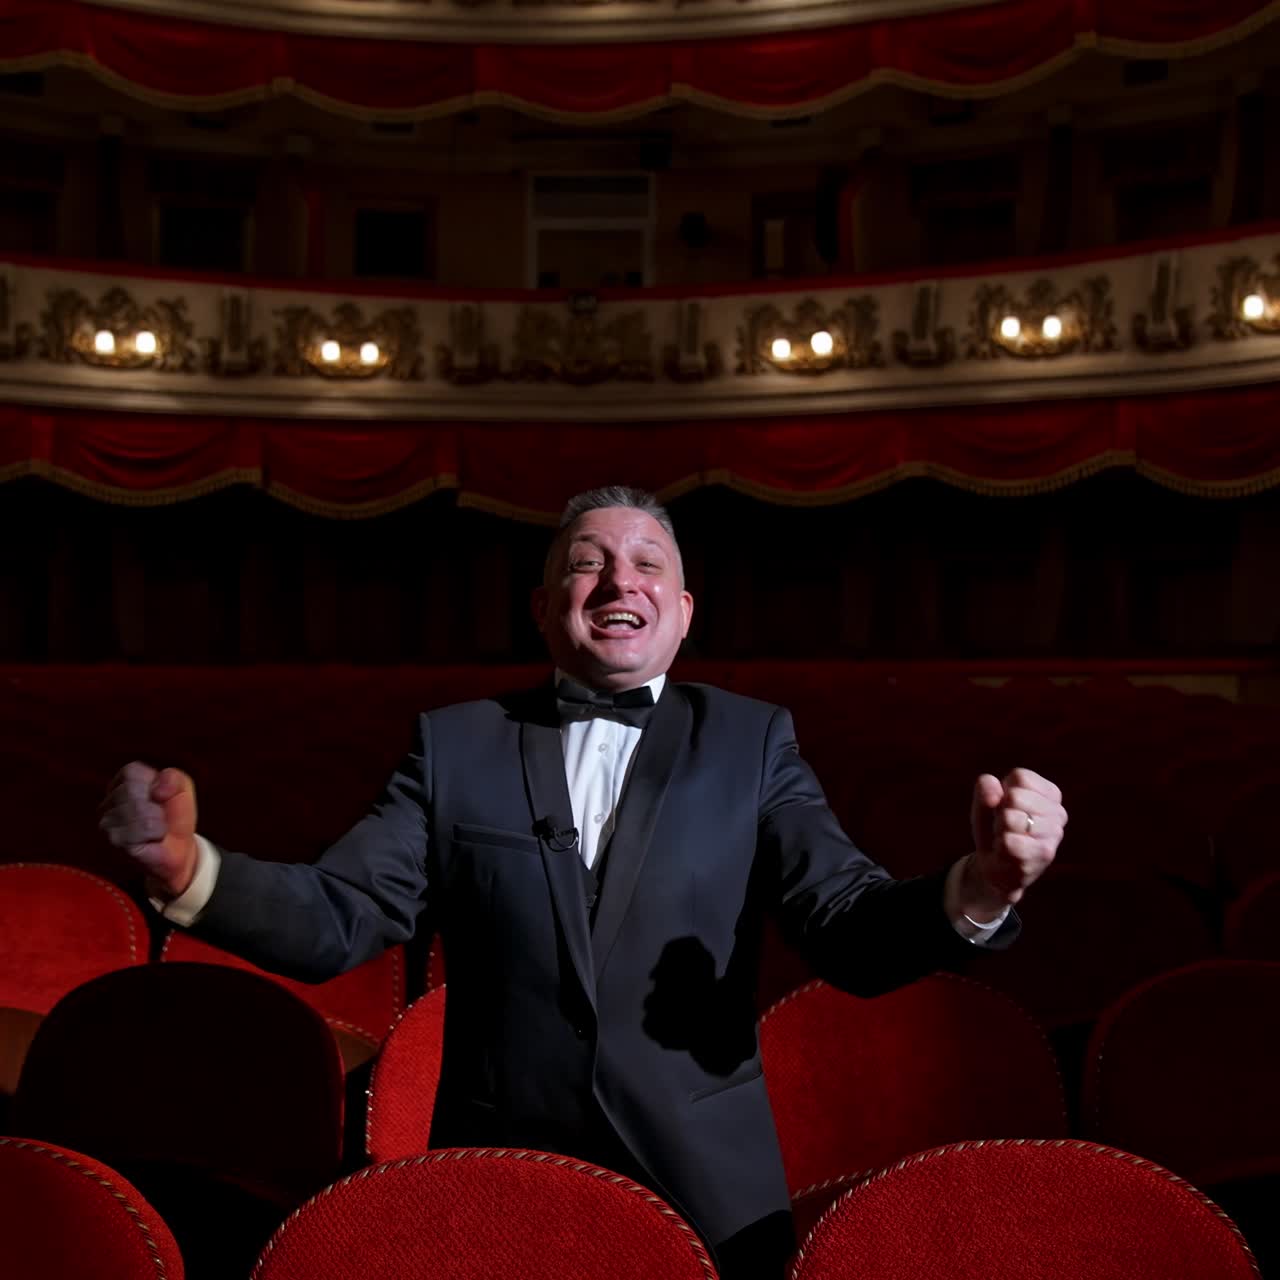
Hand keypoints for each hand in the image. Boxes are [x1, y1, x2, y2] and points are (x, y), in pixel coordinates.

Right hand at [99, 762, 199, 900]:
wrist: (179, 847)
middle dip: (157, 803)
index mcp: (123, 782)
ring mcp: (107, 822)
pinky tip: (153, 838)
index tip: (162, 796)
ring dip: (158, 820)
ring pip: (137, 809)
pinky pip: (140, 829)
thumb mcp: (182, 788)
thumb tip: (156, 791)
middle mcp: (109, 800)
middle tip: (160, 815)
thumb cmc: (176, 814)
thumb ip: (172, 778)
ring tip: (157, 827)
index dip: (155, 784)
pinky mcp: (114, 840)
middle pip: (132, 790)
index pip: (131, 772)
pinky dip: (155, 833)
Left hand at [963, 767, 1065, 914]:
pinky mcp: (1045, 854)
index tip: (1004, 806)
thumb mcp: (984, 805)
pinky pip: (1010, 841)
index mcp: (1049, 793)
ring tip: (1006, 838)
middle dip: (1000, 812)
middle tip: (1004, 826)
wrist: (997, 868)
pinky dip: (1000, 846)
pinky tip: (1008, 852)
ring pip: (1011, 819)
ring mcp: (1054, 833)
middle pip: (1016, 796)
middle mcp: (1058, 812)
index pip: (1020, 777)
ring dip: (1000, 830)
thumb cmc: (994, 829)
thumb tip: (993, 784)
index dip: (1002, 792)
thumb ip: (985, 790)